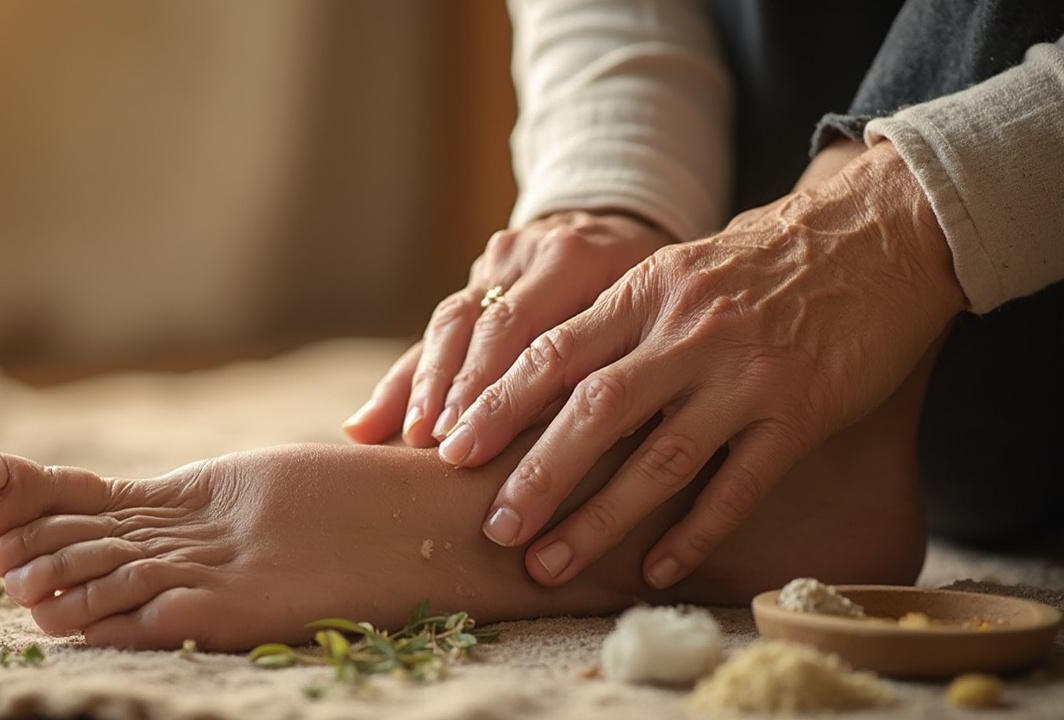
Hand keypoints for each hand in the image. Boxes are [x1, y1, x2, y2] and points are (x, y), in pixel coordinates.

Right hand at [343, 211, 670, 445]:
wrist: (622, 223)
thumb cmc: (652, 294)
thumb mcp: (651, 316)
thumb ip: (617, 361)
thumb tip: (599, 437)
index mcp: (574, 259)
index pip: (524, 329)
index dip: (494, 388)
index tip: (474, 442)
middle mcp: (525, 253)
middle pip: (475, 325)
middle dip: (451, 390)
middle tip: (433, 444)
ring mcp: (494, 261)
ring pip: (446, 324)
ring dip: (420, 387)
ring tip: (403, 439)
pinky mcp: (474, 278)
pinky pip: (434, 334)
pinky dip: (403, 382)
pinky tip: (364, 429)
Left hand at [440, 141, 965, 587]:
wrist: (876, 235)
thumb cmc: (760, 260)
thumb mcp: (677, 268)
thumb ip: (615, 318)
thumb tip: (531, 371)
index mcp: (646, 289)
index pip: (555, 351)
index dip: (498, 405)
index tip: (451, 450)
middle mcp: (689, 331)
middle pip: (594, 411)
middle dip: (536, 475)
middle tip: (494, 527)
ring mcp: (746, 374)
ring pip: (660, 459)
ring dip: (599, 519)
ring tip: (550, 563)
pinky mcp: (800, 412)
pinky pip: (739, 485)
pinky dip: (693, 532)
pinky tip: (655, 569)